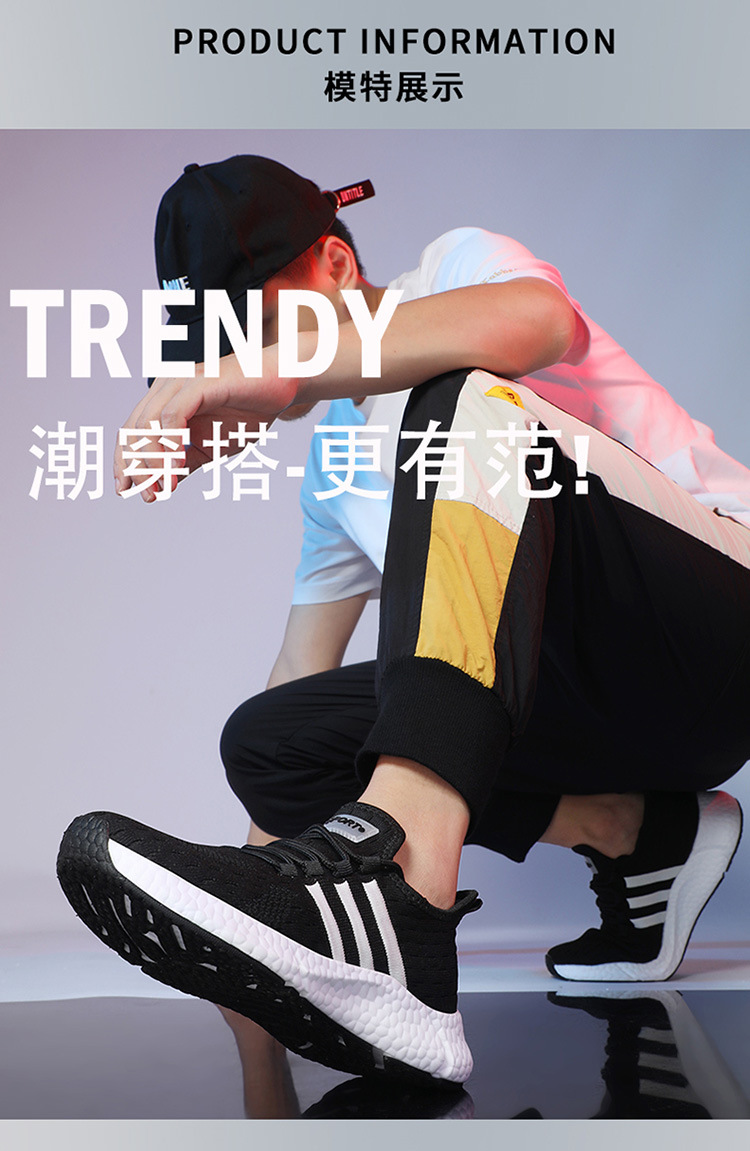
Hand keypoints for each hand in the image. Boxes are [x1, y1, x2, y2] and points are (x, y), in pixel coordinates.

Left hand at [114, 348, 298, 500]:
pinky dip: (170, 446)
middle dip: (136, 467)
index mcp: (165, 399)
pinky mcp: (198, 383)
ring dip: (152, 461)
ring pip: (148, 425)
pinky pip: (173, 417)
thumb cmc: (251, 408)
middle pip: (133, 429)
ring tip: (162, 488)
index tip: (125, 490)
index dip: (124, 462)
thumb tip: (164, 485)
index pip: (131, 431)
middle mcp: (165, 387)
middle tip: (147, 495)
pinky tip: (177, 469)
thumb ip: (186, 462)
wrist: (285, 382)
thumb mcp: (213, 445)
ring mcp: (180, 382)